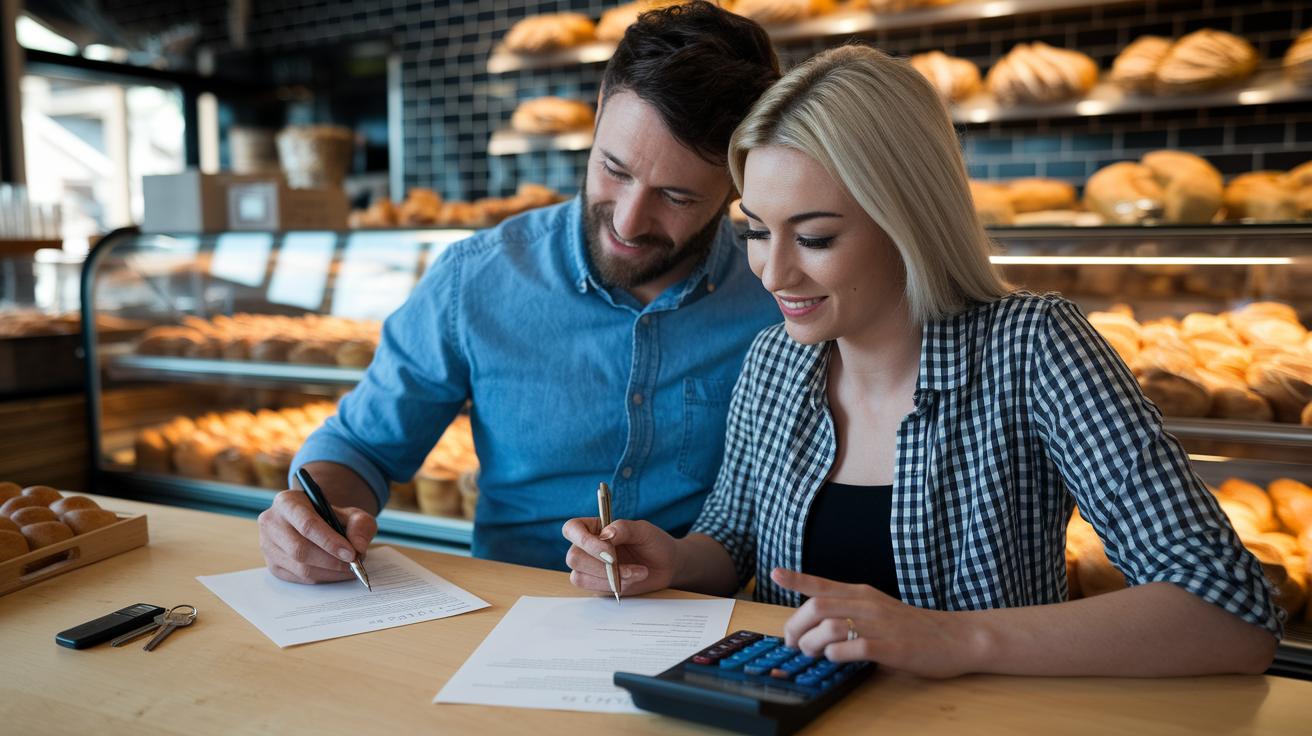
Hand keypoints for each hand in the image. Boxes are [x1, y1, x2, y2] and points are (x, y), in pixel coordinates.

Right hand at [259, 489, 377, 583]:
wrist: (315, 524)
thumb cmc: (332, 517)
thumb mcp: (351, 513)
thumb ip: (360, 525)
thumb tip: (359, 547)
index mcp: (287, 502)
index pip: (307, 524)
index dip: (330, 541)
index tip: (351, 553)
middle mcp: (271, 523)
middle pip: (300, 550)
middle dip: (331, 561)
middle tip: (353, 564)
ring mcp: (268, 546)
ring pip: (299, 567)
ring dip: (329, 572)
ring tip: (349, 568)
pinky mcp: (273, 566)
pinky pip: (298, 578)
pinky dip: (322, 578)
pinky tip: (336, 572)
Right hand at [561, 517, 677, 595]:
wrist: (667, 565)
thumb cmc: (654, 543)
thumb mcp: (643, 530)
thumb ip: (624, 528)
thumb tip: (606, 534)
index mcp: (594, 527)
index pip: (572, 529)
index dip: (584, 540)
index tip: (608, 549)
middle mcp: (587, 547)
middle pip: (574, 557)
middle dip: (600, 564)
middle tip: (621, 562)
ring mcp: (591, 568)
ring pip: (580, 576)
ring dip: (610, 577)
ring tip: (635, 571)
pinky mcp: (598, 584)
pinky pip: (594, 589)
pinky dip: (614, 585)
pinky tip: (632, 578)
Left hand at [773, 568, 975, 678]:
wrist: (955, 637)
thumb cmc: (912, 626)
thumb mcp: (877, 609)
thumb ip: (850, 610)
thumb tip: (815, 623)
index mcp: (863, 593)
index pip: (822, 584)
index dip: (797, 579)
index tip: (775, 574)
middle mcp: (868, 604)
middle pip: (817, 607)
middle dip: (796, 625)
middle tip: (791, 641)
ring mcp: (879, 625)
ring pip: (831, 626)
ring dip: (812, 642)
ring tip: (809, 653)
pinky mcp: (892, 647)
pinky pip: (855, 648)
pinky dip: (837, 654)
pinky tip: (834, 658)